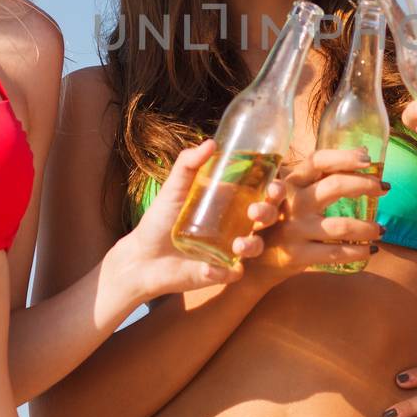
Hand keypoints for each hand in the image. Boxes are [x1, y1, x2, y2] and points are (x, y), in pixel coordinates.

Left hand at [113, 140, 276, 299]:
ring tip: (238, 246)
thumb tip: (210, 143)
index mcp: (230, 202)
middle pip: (265, 217)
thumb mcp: (173, 188)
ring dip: (253, 245)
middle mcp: (235, 225)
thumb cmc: (159, 219)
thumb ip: (188, 164)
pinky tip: (208, 268)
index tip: (274, 185)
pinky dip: (225, 271)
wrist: (141, 256)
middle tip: (256, 212)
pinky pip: (232, 273)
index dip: (275, 189)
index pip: (261, 192)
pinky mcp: (220, 272)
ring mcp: (229, 250)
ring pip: (255, 247)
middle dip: (268, 213)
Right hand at [245, 148, 383, 279]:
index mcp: (290, 182)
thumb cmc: (281, 219)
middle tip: (384, 188)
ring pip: (342, 226)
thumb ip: (320, 175)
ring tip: (381, 229)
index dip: (344, 157)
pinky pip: (337, 253)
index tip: (369, 159)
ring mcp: (294, 229)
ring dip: (368, 227)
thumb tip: (363, 153)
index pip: (318, 160)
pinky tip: (370, 249)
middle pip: (335, 187)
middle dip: (366, 185)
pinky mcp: (298, 256)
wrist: (254, 262)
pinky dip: (359, 251)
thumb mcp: (292, 193)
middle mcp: (292, 202)